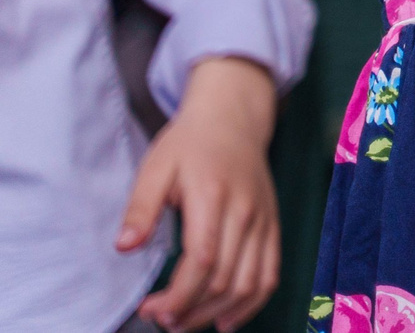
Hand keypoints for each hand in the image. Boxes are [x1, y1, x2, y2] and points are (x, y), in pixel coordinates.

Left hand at [121, 56, 280, 331]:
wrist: (234, 118)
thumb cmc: (190, 143)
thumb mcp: (155, 167)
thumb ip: (141, 208)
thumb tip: (125, 247)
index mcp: (214, 196)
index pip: (203, 261)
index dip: (178, 295)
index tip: (151, 308)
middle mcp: (246, 212)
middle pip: (226, 278)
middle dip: (191, 309)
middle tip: (161, 320)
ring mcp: (264, 220)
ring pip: (251, 282)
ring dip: (218, 313)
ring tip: (186, 323)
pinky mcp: (273, 225)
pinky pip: (271, 273)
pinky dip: (252, 303)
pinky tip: (227, 320)